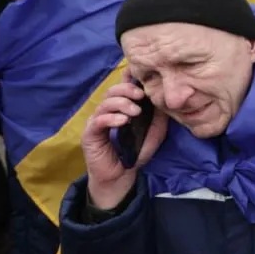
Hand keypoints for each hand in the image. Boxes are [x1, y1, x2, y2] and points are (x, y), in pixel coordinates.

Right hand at [81, 75, 168, 210]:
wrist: (121, 176)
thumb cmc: (135, 152)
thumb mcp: (154, 134)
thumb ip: (158, 118)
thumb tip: (164, 100)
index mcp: (121, 108)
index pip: (123, 87)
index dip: (130, 79)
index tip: (143, 77)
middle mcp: (108, 111)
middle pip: (112, 91)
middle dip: (127, 89)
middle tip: (141, 96)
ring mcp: (97, 121)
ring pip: (105, 103)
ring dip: (121, 104)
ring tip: (135, 112)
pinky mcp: (90, 134)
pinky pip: (98, 121)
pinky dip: (111, 118)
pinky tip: (122, 122)